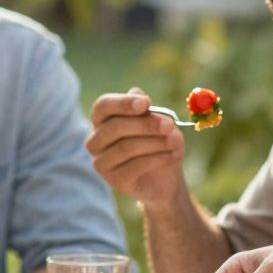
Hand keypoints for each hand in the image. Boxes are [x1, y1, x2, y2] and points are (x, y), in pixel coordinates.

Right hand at [86, 89, 188, 208]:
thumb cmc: (159, 143)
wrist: (165, 177)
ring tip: (176, 141)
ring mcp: (101, 162)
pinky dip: (156, 159)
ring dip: (155, 142)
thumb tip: (136, 93)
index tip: (145, 103)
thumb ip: (147, 109)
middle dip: (145, 124)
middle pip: (114, 127)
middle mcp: (95, 140)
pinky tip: (172, 156)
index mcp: (102, 119)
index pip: (103, 106)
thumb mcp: (158, 122)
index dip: (123, 103)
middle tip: (169, 125)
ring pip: (125, 148)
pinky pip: (134, 166)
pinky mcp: (113, 180)